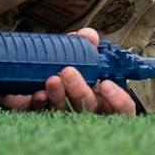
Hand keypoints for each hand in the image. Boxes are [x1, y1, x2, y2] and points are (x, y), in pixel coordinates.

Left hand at [0, 29, 137, 115]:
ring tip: (51, 79)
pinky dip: (41, 103)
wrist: (32, 75)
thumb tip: (89, 35)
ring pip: (66, 113)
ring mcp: (66, 117)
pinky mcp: (43, 119)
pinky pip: (42, 114)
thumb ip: (86, 45)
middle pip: (90, 109)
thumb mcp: (79, 55)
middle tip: (68, 72)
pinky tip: (38, 94)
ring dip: (59, 96)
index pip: (122, 109)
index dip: (118, 100)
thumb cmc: (67, 67)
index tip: (105, 85)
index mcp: (104, 99)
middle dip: (80, 91)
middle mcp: (88, 111)